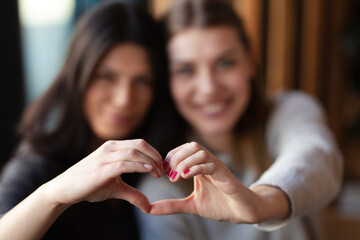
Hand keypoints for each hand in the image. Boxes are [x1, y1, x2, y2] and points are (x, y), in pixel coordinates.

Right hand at [43, 139, 162, 212]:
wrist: (65, 189)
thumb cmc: (89, 185)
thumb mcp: (115, 188)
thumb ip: (132, 194)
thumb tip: (148, 207)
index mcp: (113, 147)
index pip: (140, 144)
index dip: (154, 153)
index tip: (162, 167)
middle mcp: (109, 148)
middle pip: (140, 145)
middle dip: (155, 156)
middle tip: (162, 170)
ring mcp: (104, 157)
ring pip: (134, 152)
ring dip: (150, 162)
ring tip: (157, 174)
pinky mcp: (100, 170)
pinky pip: (123, 164)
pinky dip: (139, 166)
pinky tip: (149, 171)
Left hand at [150, 142, 289, 222]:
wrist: (243, 213)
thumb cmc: (220, 205)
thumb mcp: (192, 205)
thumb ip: (172, 205)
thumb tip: (150, 209)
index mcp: (201, 166)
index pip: (183, 149)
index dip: (171, 156)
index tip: (163, 171)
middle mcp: (209, 163)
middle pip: (191, 146)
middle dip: (176, 157)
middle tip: (168, 174)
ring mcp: (218, 168)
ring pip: (200, 151)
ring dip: (184, 161)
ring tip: (176, 177)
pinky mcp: (226, 177)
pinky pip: (211, 165)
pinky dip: (196, 168)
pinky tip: (186, 177)